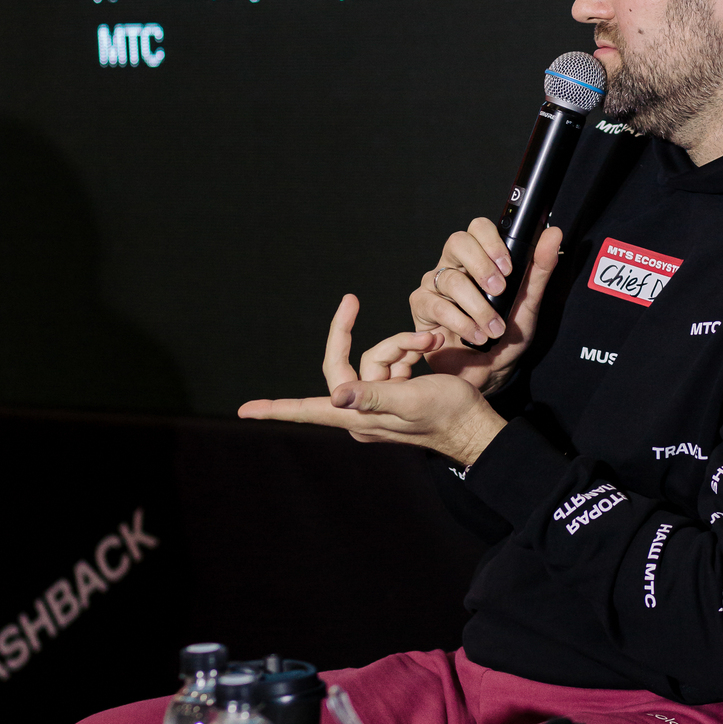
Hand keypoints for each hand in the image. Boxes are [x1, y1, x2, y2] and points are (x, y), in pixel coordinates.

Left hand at [237, 294, 505, 467]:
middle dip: (368, 340)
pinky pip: (393, 360)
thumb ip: (374, 396)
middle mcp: (362, 411)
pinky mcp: (396, 392)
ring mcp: (378, 402)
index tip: (245, 410)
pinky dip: (410, 348)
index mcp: (357, 417)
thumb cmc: (448, 416)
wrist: (477, 423)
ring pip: (377, 356)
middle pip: (347, 364)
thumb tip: (336, 396)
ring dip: (403, 343)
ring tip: (430, 343)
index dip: (276, 409)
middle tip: (350, 299)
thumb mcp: (411, 402)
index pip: (308, 409)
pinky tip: (430, 345)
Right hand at [408, 220, 562, 393]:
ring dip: (478, 307)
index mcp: (480, 258)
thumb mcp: (530, 302)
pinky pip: (436, 305)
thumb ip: (540, 267)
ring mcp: (435, 284)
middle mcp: (454, 265)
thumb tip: (554, 234)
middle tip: (500, 291)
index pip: (478, 228)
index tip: (508, 268)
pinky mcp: (422, 306)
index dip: (491, 242)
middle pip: (457, 242)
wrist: (492, 370)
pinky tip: (477, 335)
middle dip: (481, 266)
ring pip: (450, 279)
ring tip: (495, 328)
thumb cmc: (508, 334)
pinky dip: (461, 322)